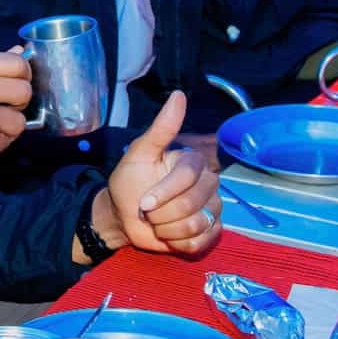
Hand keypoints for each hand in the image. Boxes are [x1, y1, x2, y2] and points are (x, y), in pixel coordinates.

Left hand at [102, 94, 221, 255]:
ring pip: (196, 224)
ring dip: (167, 229)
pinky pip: (201, 241)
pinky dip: (178, 243)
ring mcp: (212, 208)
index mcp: (193, 162)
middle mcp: (208, 183)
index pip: (187, 178)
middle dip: (162, 213)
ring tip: (157, 222)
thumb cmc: (130, 182)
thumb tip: (178, 95)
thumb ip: (161, 128)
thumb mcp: (139, 153)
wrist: (124, 216)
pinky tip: (169, 235)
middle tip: (149, 210)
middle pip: (192, 203)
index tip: (143, 201)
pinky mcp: (211, 231)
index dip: (163, 192)